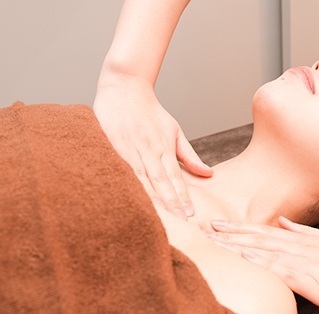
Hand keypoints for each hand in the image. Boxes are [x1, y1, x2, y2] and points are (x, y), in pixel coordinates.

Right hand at [93, 76, 211, 218]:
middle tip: (179, 220)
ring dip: (149, 196)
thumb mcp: (174, 131)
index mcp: (163, 148)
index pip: (175, 177)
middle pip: (159, 180)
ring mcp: (127, 149)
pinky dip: (123, 184)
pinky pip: (118, 170)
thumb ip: (189, 155)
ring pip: (140, 177)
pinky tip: (126, 199)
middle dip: (169, 201)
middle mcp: (147, 150)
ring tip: (157, 215)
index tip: (189, 213)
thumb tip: (208, 174)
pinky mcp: (110, 146)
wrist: (124, 88)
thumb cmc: (149, 112)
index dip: (181, 196)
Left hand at [209, 217, 318, 312]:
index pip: (265, 234)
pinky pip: (288, 275)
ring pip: (269, 254)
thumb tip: (282, 222)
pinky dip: (266, 268)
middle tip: (200, 230)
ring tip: (214, 243)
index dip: (238, 229)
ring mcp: (311, 266)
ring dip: (239, 248)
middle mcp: (303, 251)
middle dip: (229, 237)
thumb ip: (306, 233)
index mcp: (305, 243)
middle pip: (260, 242)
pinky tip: (247, 263)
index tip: (214, 225)